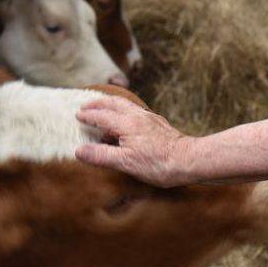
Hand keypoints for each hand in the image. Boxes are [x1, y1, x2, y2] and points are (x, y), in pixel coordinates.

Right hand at [75, 96, 194, 187]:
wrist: (189, 160)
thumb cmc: (158, 163)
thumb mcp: (125, 162)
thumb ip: (101, 155)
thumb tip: (79, 150)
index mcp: (127, 124)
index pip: (102, 116)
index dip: (89, 116)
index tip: (77, 115)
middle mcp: (139, 117)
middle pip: (115, 104)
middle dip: (99, 103)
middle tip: (87, 105)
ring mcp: (150, 119)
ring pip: (127, 106)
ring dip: (113, 105)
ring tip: (104, 109)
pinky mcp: (159, 124)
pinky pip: (137, 112)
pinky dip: (125, 112)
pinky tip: (127, 121)